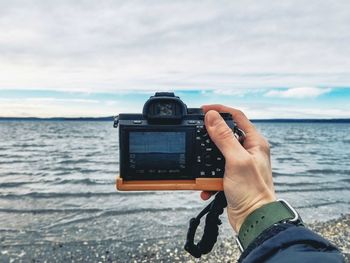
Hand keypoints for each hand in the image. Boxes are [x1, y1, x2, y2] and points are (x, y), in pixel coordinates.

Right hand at [200, 105, 275, 232]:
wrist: (253, 219)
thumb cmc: (253, 192)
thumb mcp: (236, 160)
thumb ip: (224, 137)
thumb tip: (212, 116)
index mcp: (255, 142)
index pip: (237, 116)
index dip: (220, 110)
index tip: (204, 109)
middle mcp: (248, 151)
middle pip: (225, 134)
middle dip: (209, 138)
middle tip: (196, 136)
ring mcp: (239, 164)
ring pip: (216, 154)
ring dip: (206, 163)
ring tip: (203, 172)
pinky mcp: (231, 176)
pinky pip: (213, 171)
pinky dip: (207, 179)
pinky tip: (206, 187)